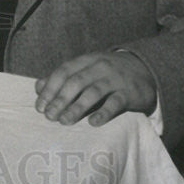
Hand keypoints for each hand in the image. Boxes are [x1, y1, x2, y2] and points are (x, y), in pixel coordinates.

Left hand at [34, 51, 156, 126]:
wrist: (146, 70)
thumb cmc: (107, 74)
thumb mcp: (86, 70)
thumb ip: (63, 78)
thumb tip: (38, 87)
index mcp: (86, 60)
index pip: (63, 71)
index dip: (50, 88)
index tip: (40, 106)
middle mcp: (100, 66)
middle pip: (76, 82)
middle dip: (60, 99)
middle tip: (50, 116)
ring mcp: (115, 79)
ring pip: (93, 92)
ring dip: (77, 107)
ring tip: (65, 121)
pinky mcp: (129, 93)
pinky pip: (115, 103)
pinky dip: (103, 113)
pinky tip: (93, 123)